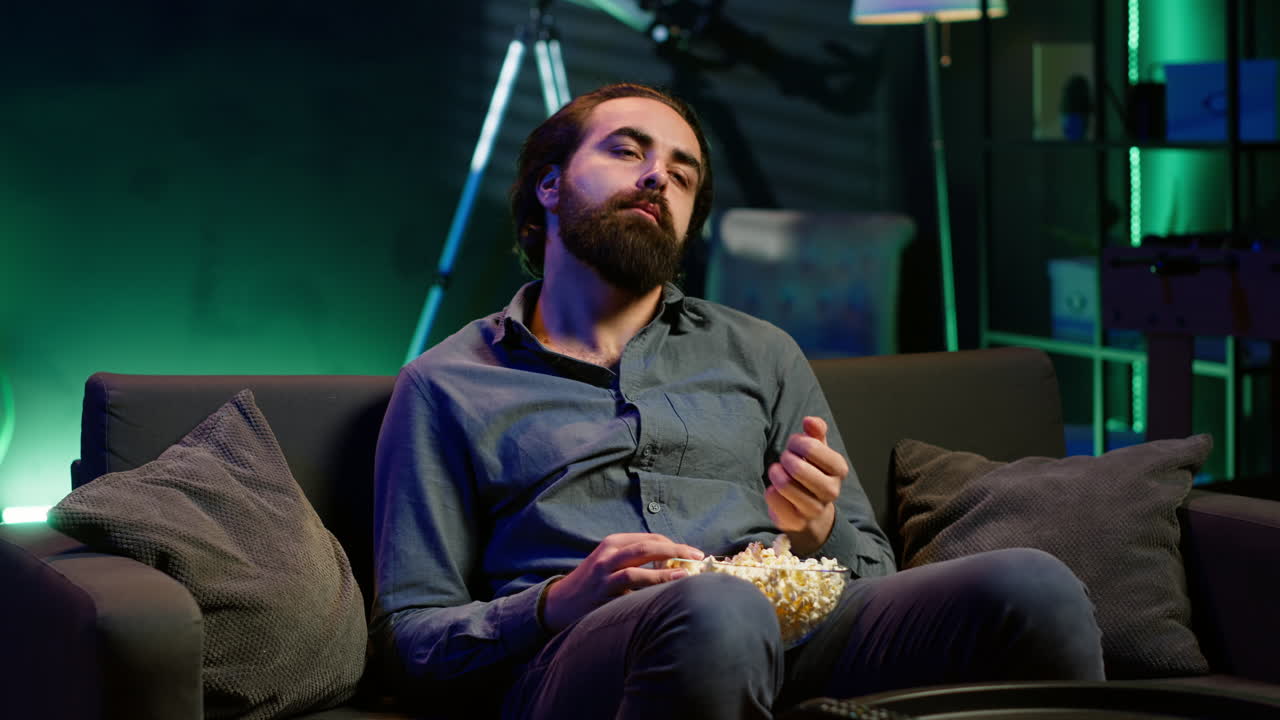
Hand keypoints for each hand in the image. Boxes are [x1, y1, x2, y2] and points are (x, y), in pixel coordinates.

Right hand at [541, 533, 703, 633]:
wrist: (558, 603)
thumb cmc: (591, 585)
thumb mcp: (610, 565)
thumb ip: (634, 561)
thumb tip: (673, 566)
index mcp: (613, 543)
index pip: (649, 538)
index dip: (673, 545)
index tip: (692, 555)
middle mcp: (608, 553)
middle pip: (648, 545)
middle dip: (676, 549)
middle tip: (699, 557)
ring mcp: (604, 572)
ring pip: (639, 563)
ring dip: (666, 568)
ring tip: (687, 573)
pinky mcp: (602, 590)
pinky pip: (630, 585)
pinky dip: (650, 583)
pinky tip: (666, 588)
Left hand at [765, 416, 848, 555]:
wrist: (812, 513)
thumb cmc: (812, 473)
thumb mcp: (818, 451)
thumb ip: (816, 432)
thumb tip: (810, 420)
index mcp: (839, 469)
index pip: (811, 447)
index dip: (796, 442)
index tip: (794, 445)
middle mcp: (831, 491)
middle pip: (797, 467)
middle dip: (785, 458)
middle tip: (785, 459)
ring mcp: (814, 509)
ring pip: (784, 484)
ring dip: (776, 473)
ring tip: (778, 472)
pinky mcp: (796, 521)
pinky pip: (774, 499)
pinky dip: (770, 491)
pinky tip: (775, 490)